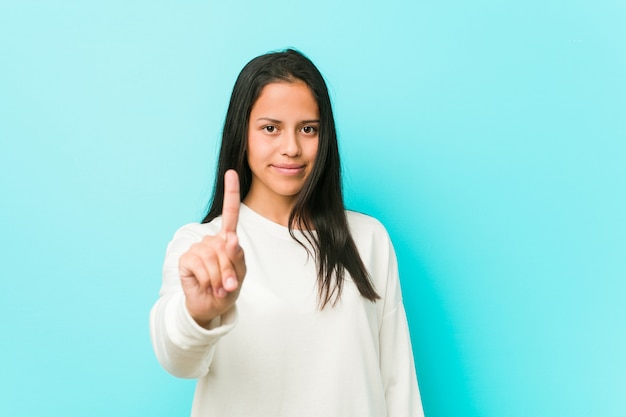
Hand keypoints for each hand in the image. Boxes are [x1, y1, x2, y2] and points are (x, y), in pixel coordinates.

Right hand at [178, 170, 245, 326]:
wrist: (209, 308)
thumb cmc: (227, 290)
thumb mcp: (239, 275)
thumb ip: (237, 257)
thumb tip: (230, 238)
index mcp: (227, 240)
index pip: (230, 213)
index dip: (231, 192)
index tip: (231, 172)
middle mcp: (211, 240)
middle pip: (225, 247)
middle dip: (230, 270)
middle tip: (229, 286)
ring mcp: (197, 248)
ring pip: (213, 257)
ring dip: (219, 278)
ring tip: (219, 288)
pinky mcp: (186, 259)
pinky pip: (200, 265)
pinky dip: (207, 280)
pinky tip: (206, 286)